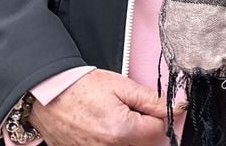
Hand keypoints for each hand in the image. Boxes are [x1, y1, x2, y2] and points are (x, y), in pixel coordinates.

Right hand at [30, 69, 167, 145]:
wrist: (47, 94)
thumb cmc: (82, 87)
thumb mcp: (122, 86)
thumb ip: (153, 100)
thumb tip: (178, 106)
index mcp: (121, 131)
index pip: (158, 130)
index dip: (156, 115)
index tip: (145, 106)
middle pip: (144, 144)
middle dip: (142, 128)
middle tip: (127, 112)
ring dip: (127, 136)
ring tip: (113, 120)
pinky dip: (111, 142)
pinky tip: (102, 129)